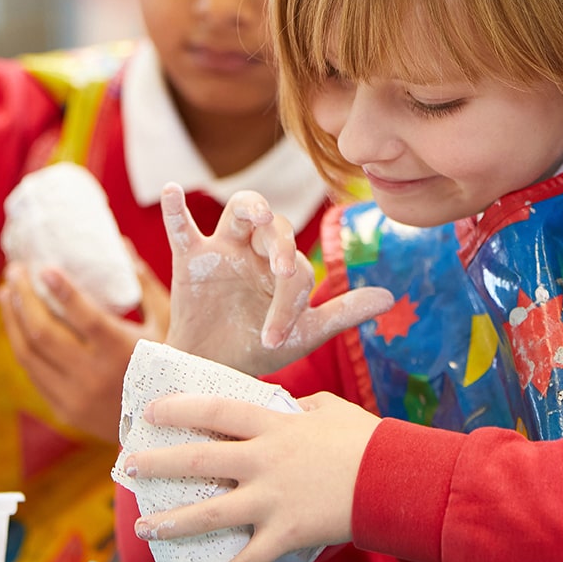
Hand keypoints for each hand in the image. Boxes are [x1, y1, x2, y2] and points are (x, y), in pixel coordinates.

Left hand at [0, 246, 168, 441]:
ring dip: (13, 320)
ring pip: (29, 354)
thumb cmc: (173, 366)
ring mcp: (75, 397)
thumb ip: (144, 286)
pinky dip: (22, 345)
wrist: (166, 428)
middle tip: (15, 270)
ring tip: (7, 293)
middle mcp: (94, 377)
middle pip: (44, 333)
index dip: (61, 290)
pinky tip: (19, 324)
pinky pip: (34, 373)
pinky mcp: (64, 410)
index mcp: (123, 353)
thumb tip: (123, 245)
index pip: (84, 317)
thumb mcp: (168, 325)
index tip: (42, 266)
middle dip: (24, 297)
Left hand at [124, 391, 381, 561]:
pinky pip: (247, 561)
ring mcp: (272, 498)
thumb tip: (283, 408)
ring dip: (172, 522)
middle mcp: (264, 460)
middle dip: (157, 463)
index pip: (216, 410)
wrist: (394, 477)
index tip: (150, 411)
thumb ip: (297, 408)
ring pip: (210, 513)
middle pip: (199, 460)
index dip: (180, 408)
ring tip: (145, 527)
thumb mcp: (328, 410)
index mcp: (274, 425)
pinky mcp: (285, 533)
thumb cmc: (366, 439)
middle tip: (127, 466)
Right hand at [162, 186, 392, 374]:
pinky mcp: (190, 260)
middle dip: (283, 245)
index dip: (290, 297)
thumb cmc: (258, 348)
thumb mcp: (304, 333)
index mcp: (283, 264)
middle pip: (275, 224)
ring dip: (252, 208)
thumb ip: (343, 312)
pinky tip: (172, 190)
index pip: (296, 264)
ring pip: (239, 210)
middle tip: (283, 271)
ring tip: (260, 215)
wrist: (213, 371)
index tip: (278, 334)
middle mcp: (257, 250)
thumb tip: (391, 297)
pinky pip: (181, 228)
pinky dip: (175, 209)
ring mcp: (223, 250)